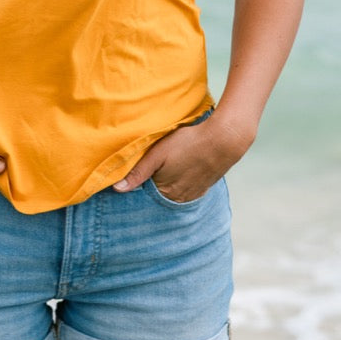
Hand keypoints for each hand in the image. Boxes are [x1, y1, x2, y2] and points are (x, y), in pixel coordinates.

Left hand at [113, 108, 254, 201]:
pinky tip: (179, 174)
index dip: (137, 187)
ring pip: (172, 196)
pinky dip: (179, 187)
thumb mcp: (158, 153)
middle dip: (150, 190)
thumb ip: (138, 172)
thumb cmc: (188, 143)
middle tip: (148, 175)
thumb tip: (116, 189)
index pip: (144, 196)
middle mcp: (178, 199)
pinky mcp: (203, 189)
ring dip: (166, 188)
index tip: (132, 179)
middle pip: (158, 198)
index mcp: (165, 192)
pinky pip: (186, 193)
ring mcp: (192, 195)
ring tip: (164, 173)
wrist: (223, 140)